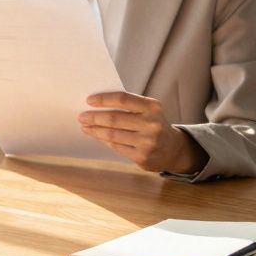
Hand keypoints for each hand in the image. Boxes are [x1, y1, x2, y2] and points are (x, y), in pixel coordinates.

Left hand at [78, 92, 208, 173]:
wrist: (173, 149)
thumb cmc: (153, 124)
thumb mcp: (148, 110)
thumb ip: (128, 105)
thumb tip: (95, 104)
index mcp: (152, 107)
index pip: (123, 99)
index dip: (104, 99)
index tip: (89, 100)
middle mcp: (151, 124)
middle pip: (114, 119)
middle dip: (94, 117)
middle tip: (81, 116)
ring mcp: (147, 142)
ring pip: (113, 135)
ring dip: (95, 130)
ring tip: (85, 126)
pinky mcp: (142, 157)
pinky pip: (116, 146)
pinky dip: (103, 140)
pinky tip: (96, 136)